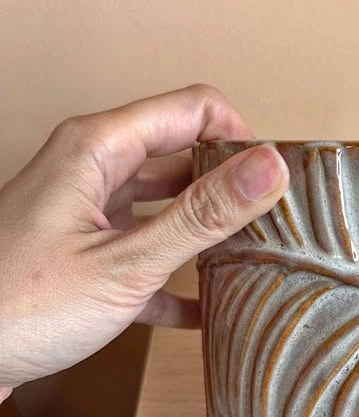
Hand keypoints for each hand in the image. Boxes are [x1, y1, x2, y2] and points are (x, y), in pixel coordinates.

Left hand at [0, 84, 288, 399]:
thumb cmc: (19, 309)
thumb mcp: (126, 263)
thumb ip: (202, 215)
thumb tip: (269, 168)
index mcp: (97, 149)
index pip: (194, 108)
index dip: (241, 136)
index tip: (274, 180)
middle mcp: (92, 168)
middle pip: (182, 152)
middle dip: (229, 181)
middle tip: (274, 220)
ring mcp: (87, 211)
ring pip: (165, 203)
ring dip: (206, 229)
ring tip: (251, 258)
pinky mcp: (85, 254)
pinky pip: (144, 249)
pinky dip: (176, 277)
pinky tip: (204, 308)